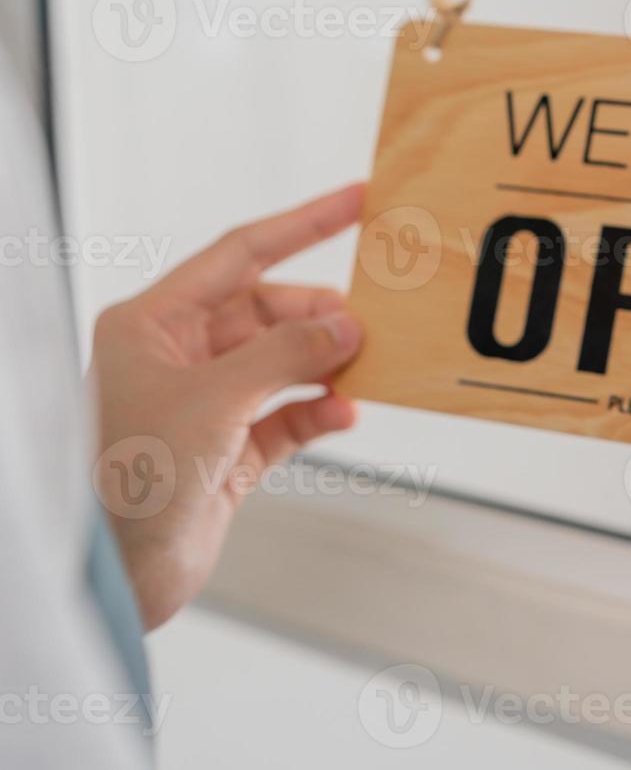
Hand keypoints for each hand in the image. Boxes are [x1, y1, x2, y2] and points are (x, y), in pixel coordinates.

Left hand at [90, 185, 365, 629]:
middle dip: (320, 314)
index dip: (302, 225)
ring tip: (366, 363)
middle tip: (371, 319)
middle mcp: (176, 355)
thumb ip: (287, 355)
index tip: (356, 201)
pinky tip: (345, 413)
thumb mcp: (215, 400)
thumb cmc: (132, 477)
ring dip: (325, 363)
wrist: (115, 573)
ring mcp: (205, 403)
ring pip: (282, 362)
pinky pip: (287, 415)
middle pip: (268, 311)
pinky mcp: (228, 450)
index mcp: (152, 323)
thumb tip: (348, 325)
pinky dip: (318, 412)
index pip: (240, 255)